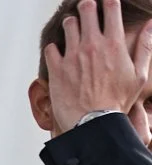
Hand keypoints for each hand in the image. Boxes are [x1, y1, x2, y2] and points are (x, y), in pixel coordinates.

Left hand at [46, 0, 151, 131]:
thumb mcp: (138, 76)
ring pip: (68, 24)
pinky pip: (51, 48)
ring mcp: (73, 56)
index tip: (106, 3)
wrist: (93, 124)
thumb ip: (144, 47)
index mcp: (114, 43)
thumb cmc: (116, 103)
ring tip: (72, 28)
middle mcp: (92, 44)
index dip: (108, 1)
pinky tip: (58, 53)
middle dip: (87, 6)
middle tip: (86, 10)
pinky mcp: (57, 69)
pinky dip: (54, 48)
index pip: (111, 7)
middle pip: (87, 9)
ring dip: (70, 23)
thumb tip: (151, 24)